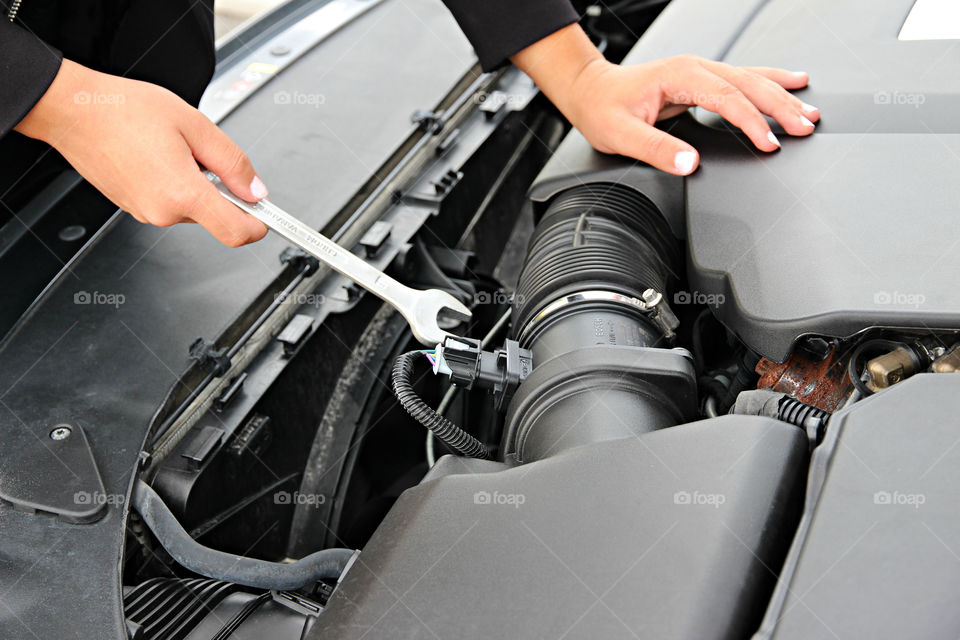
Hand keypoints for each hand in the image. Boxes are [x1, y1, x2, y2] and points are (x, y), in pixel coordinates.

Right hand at [15, 59, 268, 246]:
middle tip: (203, 153)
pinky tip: (157, 155)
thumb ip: (233, 163)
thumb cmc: (124, 110)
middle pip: (215, 216)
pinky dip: (174, 182)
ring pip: (192, 207)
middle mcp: (162, 212)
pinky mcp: (133, 207)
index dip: (259, 225)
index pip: (236, 232)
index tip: (268, 216)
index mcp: (182, 194)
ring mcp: (144, 212)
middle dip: (220, 189)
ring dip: (195, 183)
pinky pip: (169, 201)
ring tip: (173, 148)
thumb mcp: (196, 126)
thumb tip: (256, 190)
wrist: (72, 109)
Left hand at [511, 25, 819, 175]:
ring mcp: (699, 71)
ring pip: (751, 78)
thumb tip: (689, 163)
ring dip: (782, 95)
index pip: (728, 98)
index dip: (751, 122)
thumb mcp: (621, 134)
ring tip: (809, 111)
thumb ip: (656, 149)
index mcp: (680, 76)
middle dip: (781, 106)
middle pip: (749, 84)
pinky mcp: (700, 79)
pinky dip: (770, 82)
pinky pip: (743, 78)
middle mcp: (694, 68)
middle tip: (806, 126)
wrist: (590, 90)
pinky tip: (792, 83)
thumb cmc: (602, 109)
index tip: (768, 143)